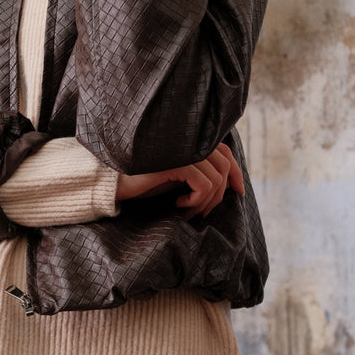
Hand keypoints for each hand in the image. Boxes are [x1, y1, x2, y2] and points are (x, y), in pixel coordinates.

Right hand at [115, 143, 243, 218]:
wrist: (115, 184)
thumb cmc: (145, 182)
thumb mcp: (177, 178)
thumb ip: (198, 173)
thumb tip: (228, 185)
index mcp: (190, 143)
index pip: (225, 152)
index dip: (236, 172)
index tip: (239, 192)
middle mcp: (189, 142)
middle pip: (224, 167)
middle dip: (219, 195)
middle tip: (201, 212)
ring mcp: (183, 150)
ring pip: (216, 180)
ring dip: (205, 203)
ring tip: (186, 211)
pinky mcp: (176, 163)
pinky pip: (204, 185)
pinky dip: (196, 201)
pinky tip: (177, 205)